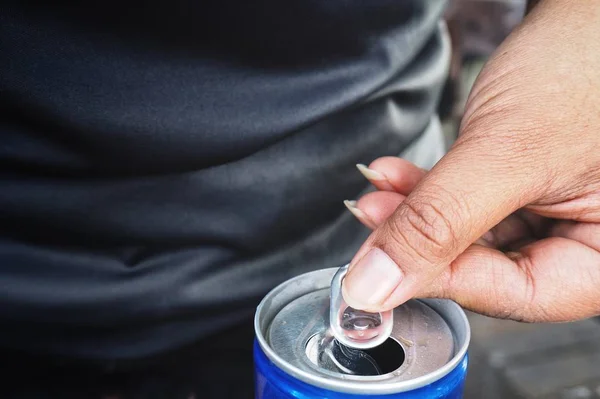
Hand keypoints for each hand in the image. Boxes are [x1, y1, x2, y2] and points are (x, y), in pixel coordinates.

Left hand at [341, 0, 599, 322]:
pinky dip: (429, 190)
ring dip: (417, 214)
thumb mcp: (508, 152)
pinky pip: (470, 202)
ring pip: (470, 234)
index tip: (379, 275)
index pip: (516, 294)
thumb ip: (442, 221)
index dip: (442, 281)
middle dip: (422, 241)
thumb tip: (377, 286)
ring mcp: (556, 213)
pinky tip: (397, 178)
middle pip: (489, 266)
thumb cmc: (587, 64)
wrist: (590, 14)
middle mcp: (586, 240)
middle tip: (372, 222)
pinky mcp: (525, 187)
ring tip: (377, 194)